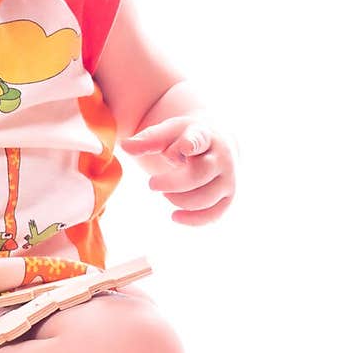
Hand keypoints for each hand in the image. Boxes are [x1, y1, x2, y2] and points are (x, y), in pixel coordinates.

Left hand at [119, 116, 237, 224]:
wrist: (215, 143)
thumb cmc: (184, 137)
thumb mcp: (166, 133)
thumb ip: (146, 140)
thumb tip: (125, 146)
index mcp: (203, 135)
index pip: (198, 139)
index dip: (191, 144)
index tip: (184, 148)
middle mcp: (221, 156)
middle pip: (199, 174)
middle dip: (172, 183)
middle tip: (151, 184)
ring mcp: (228, 177)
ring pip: (206, 197)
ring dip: (179, 200)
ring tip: (165, 194)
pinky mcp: (228, 196)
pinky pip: (215, 214)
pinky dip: (194, 220)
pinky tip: (175, 216)